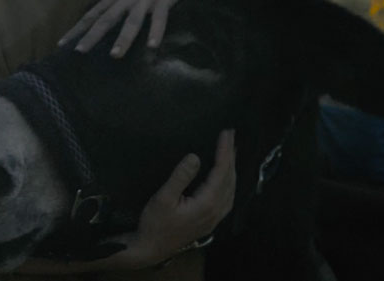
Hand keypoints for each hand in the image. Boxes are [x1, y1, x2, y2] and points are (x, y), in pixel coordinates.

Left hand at [59, 0, 197, 56]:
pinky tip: (152, 46)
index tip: (62, 44)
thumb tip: (88, 3)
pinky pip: (160, 17)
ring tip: (115, 55)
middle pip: (107, 18)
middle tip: (79, 52)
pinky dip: (156, 31)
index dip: (77, 29)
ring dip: (123, 38)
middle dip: (92, 35)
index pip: (92, 14)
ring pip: (132, 20)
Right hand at [106, 129, 236, 269]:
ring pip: (231, 189)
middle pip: (230, 179)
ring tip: (231, 152)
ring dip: (232, 169)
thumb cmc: (154, 224)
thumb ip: (180, 177)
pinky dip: (230, 183)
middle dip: (231, 156)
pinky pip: (228, 198)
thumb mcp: (163, 198)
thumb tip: (194, 157)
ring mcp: (215, 218)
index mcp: (206, 204)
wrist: (151, 249)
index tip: (226, 134)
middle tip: (231, 136)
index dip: (225, 151)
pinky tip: (227, 178)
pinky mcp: (211, 222)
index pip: (221, 172)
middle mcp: (216, 211)